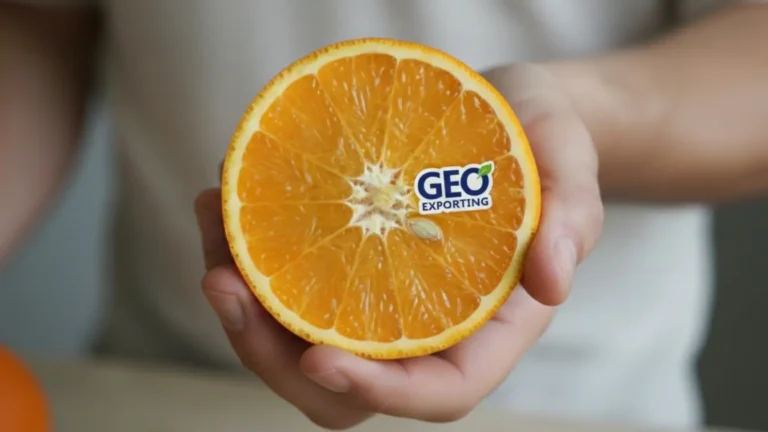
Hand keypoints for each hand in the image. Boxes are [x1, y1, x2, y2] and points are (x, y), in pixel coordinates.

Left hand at [194, 63, 602, 429]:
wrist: (503, 110)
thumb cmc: (543, 139)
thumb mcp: (571, 162)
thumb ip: (572, 219)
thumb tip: (552, 281)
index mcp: (486, 325)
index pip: (437, 392)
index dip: (378, 391)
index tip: (317, 359)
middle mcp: (425, 326)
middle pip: (345, 388)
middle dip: (272, 357)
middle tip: (222, 283)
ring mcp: (379, 296)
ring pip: (298, 340)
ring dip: (238, 300)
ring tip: (212, 217)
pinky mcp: (347, 260)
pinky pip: (287, 282)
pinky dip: (245, 252)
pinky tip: (226, 198)